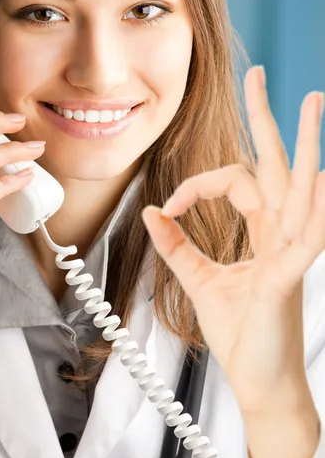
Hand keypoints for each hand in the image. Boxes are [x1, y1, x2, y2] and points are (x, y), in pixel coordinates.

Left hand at [142, 65, 324, 413]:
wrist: (256, 380)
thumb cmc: (238, 332)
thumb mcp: (199, 280)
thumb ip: (176, 245)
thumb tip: (150, 210)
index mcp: (263, 231)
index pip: (235, 181)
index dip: (197, 183)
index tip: (170, 206)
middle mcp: (282, 234)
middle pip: (278, 165)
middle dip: (269, 121)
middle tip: (263, 77)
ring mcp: (291, 254)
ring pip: (301, 188)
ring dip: (307, 145)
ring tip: (313, 102)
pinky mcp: (289, 279)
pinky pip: (308, 238)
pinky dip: (319, 210)